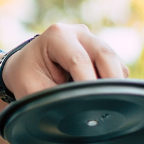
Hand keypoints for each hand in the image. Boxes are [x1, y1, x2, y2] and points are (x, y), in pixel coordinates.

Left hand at [1, 23, 127, 98]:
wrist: (25, 67)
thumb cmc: (25, 76)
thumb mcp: (31, 89)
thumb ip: (53, 97)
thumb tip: (76, 110)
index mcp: (57, 36)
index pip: (79, 60)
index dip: (87, 83)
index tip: (92, 104)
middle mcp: (78, 33)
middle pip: (105, 55)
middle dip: (110, 82)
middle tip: (110, 106)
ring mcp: (93, 40)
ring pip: (115, 62)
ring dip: (113, 84)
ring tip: (102, 105)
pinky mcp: (102, 52)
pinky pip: (117, 68)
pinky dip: (113, 84)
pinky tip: (100, 97)